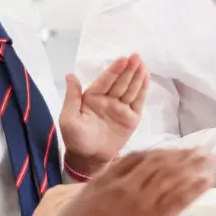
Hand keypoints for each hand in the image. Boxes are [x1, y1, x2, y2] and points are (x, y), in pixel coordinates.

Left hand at [60, 54, 149, 177]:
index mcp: (92, 98)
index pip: (105, 80)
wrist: (90, 159)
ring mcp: (121, 108)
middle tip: (136, 56)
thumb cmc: (76, 139)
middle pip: (120, 81)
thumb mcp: (68, 118)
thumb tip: (70, 75)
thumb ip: (72, 98)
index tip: (123, 59)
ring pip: (130, 88)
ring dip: (137, 75)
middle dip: (128, 68)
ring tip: (143, 64)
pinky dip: (143, 88)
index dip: (114, 70)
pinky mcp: (132, 117)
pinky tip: (146, 77)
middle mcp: (108, 99)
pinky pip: (138, 100)